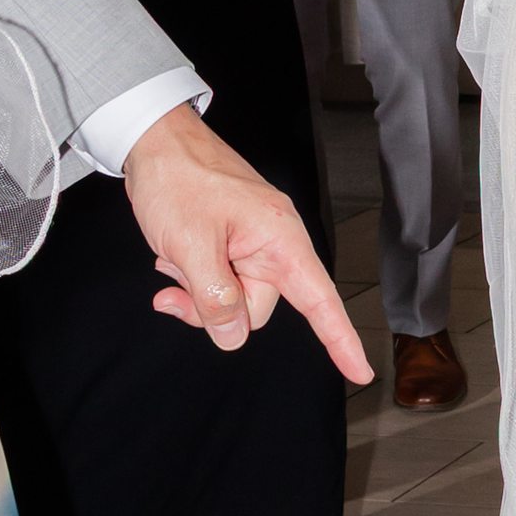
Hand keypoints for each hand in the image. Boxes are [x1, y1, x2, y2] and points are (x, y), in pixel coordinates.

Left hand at [121, 105, 371, 380]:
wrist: (155, 141)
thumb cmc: (178, 180)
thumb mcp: (191, 246)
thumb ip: (215, 298)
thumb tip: (233, 337)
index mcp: (280, 239)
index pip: (320, 300)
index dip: (340, 339)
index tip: (360, 373)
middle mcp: (274, 242)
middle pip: (258, 307)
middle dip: (214, 309)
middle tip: (175, 289)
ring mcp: (253, 242)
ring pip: (233, 297)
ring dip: (197, 292)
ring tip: (172, 263)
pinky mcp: (232, 241)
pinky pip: (221, 279)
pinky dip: (194, 278)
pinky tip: (173, 259)